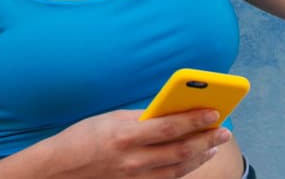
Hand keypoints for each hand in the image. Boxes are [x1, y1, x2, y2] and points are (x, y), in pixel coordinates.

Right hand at [50, 108, 231, 177]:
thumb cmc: (83, 137)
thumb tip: (169, 113)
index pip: (170, 127)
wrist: (60, 168)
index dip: (195, 120)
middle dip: (206, 139)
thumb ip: (141, 118)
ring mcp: (136, 178)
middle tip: (224, 130)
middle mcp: (134, 160)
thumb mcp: (111, 119)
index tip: (214, 111)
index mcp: (126, 136)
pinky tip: (193, 160)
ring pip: (179, 169)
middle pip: (181, 151)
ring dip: (200, 156)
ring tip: (214, 144)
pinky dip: (184, 169)